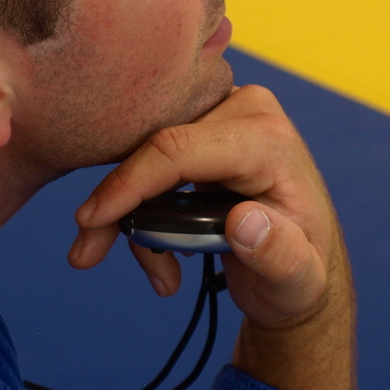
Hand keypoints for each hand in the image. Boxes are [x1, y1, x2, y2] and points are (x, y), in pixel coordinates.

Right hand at [68, 85, 355, 389]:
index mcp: (268, 138)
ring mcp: (219, 114)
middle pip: (152, 148)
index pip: (179, 148)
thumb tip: (245, 221)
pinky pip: (148, 159)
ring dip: (127, 214)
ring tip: (154, 274)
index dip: (129, 183)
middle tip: (88, 255)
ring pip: (142, 153)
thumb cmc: (301, 271)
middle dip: (117, 206)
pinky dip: (138, 207)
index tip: (91, 221)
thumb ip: (280, 255)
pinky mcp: (200, 127)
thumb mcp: (299, 280)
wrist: (298, 264)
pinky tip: (159, 257)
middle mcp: (242, 109)